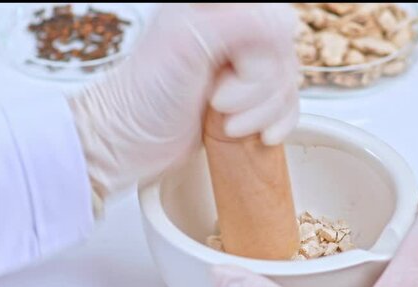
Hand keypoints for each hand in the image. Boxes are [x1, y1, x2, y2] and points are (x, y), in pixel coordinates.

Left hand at [69, 3, 298, 199]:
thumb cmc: (143, 96)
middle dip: (255, 89)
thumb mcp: (185, 43)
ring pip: (288, 83)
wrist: (129, 143)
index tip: (231, 71)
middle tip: (217, 99)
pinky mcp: (249, 100)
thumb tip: (285, 21)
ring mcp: (242, 69)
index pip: (271, 19)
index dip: (260, 52)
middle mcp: (233, 35)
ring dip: (260, 113)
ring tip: (224, 121)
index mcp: (217, 9)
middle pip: (283, 54)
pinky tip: (261, 135)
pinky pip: (288, 106)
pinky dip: (279, 124)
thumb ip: (239, 24)